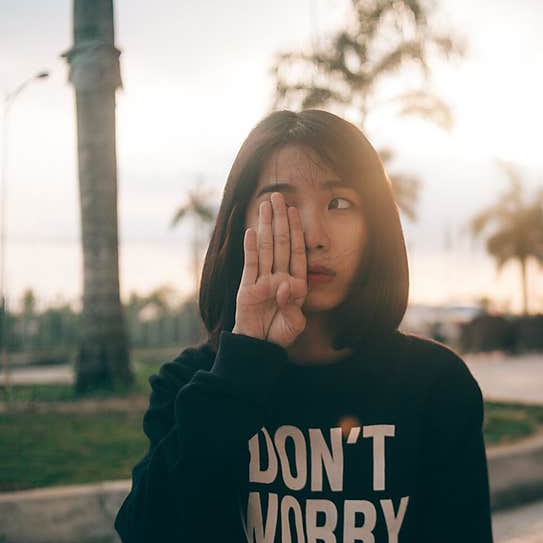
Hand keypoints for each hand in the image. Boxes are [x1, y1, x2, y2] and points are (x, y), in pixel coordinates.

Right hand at [233, 191, 307, 347]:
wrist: (259, 347)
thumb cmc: (280, 335)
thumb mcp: (294, 324)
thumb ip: (292, 305)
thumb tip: (286, 284)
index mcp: (295, 284)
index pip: (296, 252)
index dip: (295, 231)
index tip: (295, 210)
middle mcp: (279, 277)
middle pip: (280, 243)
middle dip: (280, 220)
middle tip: (278, 196)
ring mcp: (262, 281)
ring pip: (265, 248)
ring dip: (265, 226)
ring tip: (265, 204)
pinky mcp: (246, 288)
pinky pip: (250, 264)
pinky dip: (251, 248)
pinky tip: (252, 230)